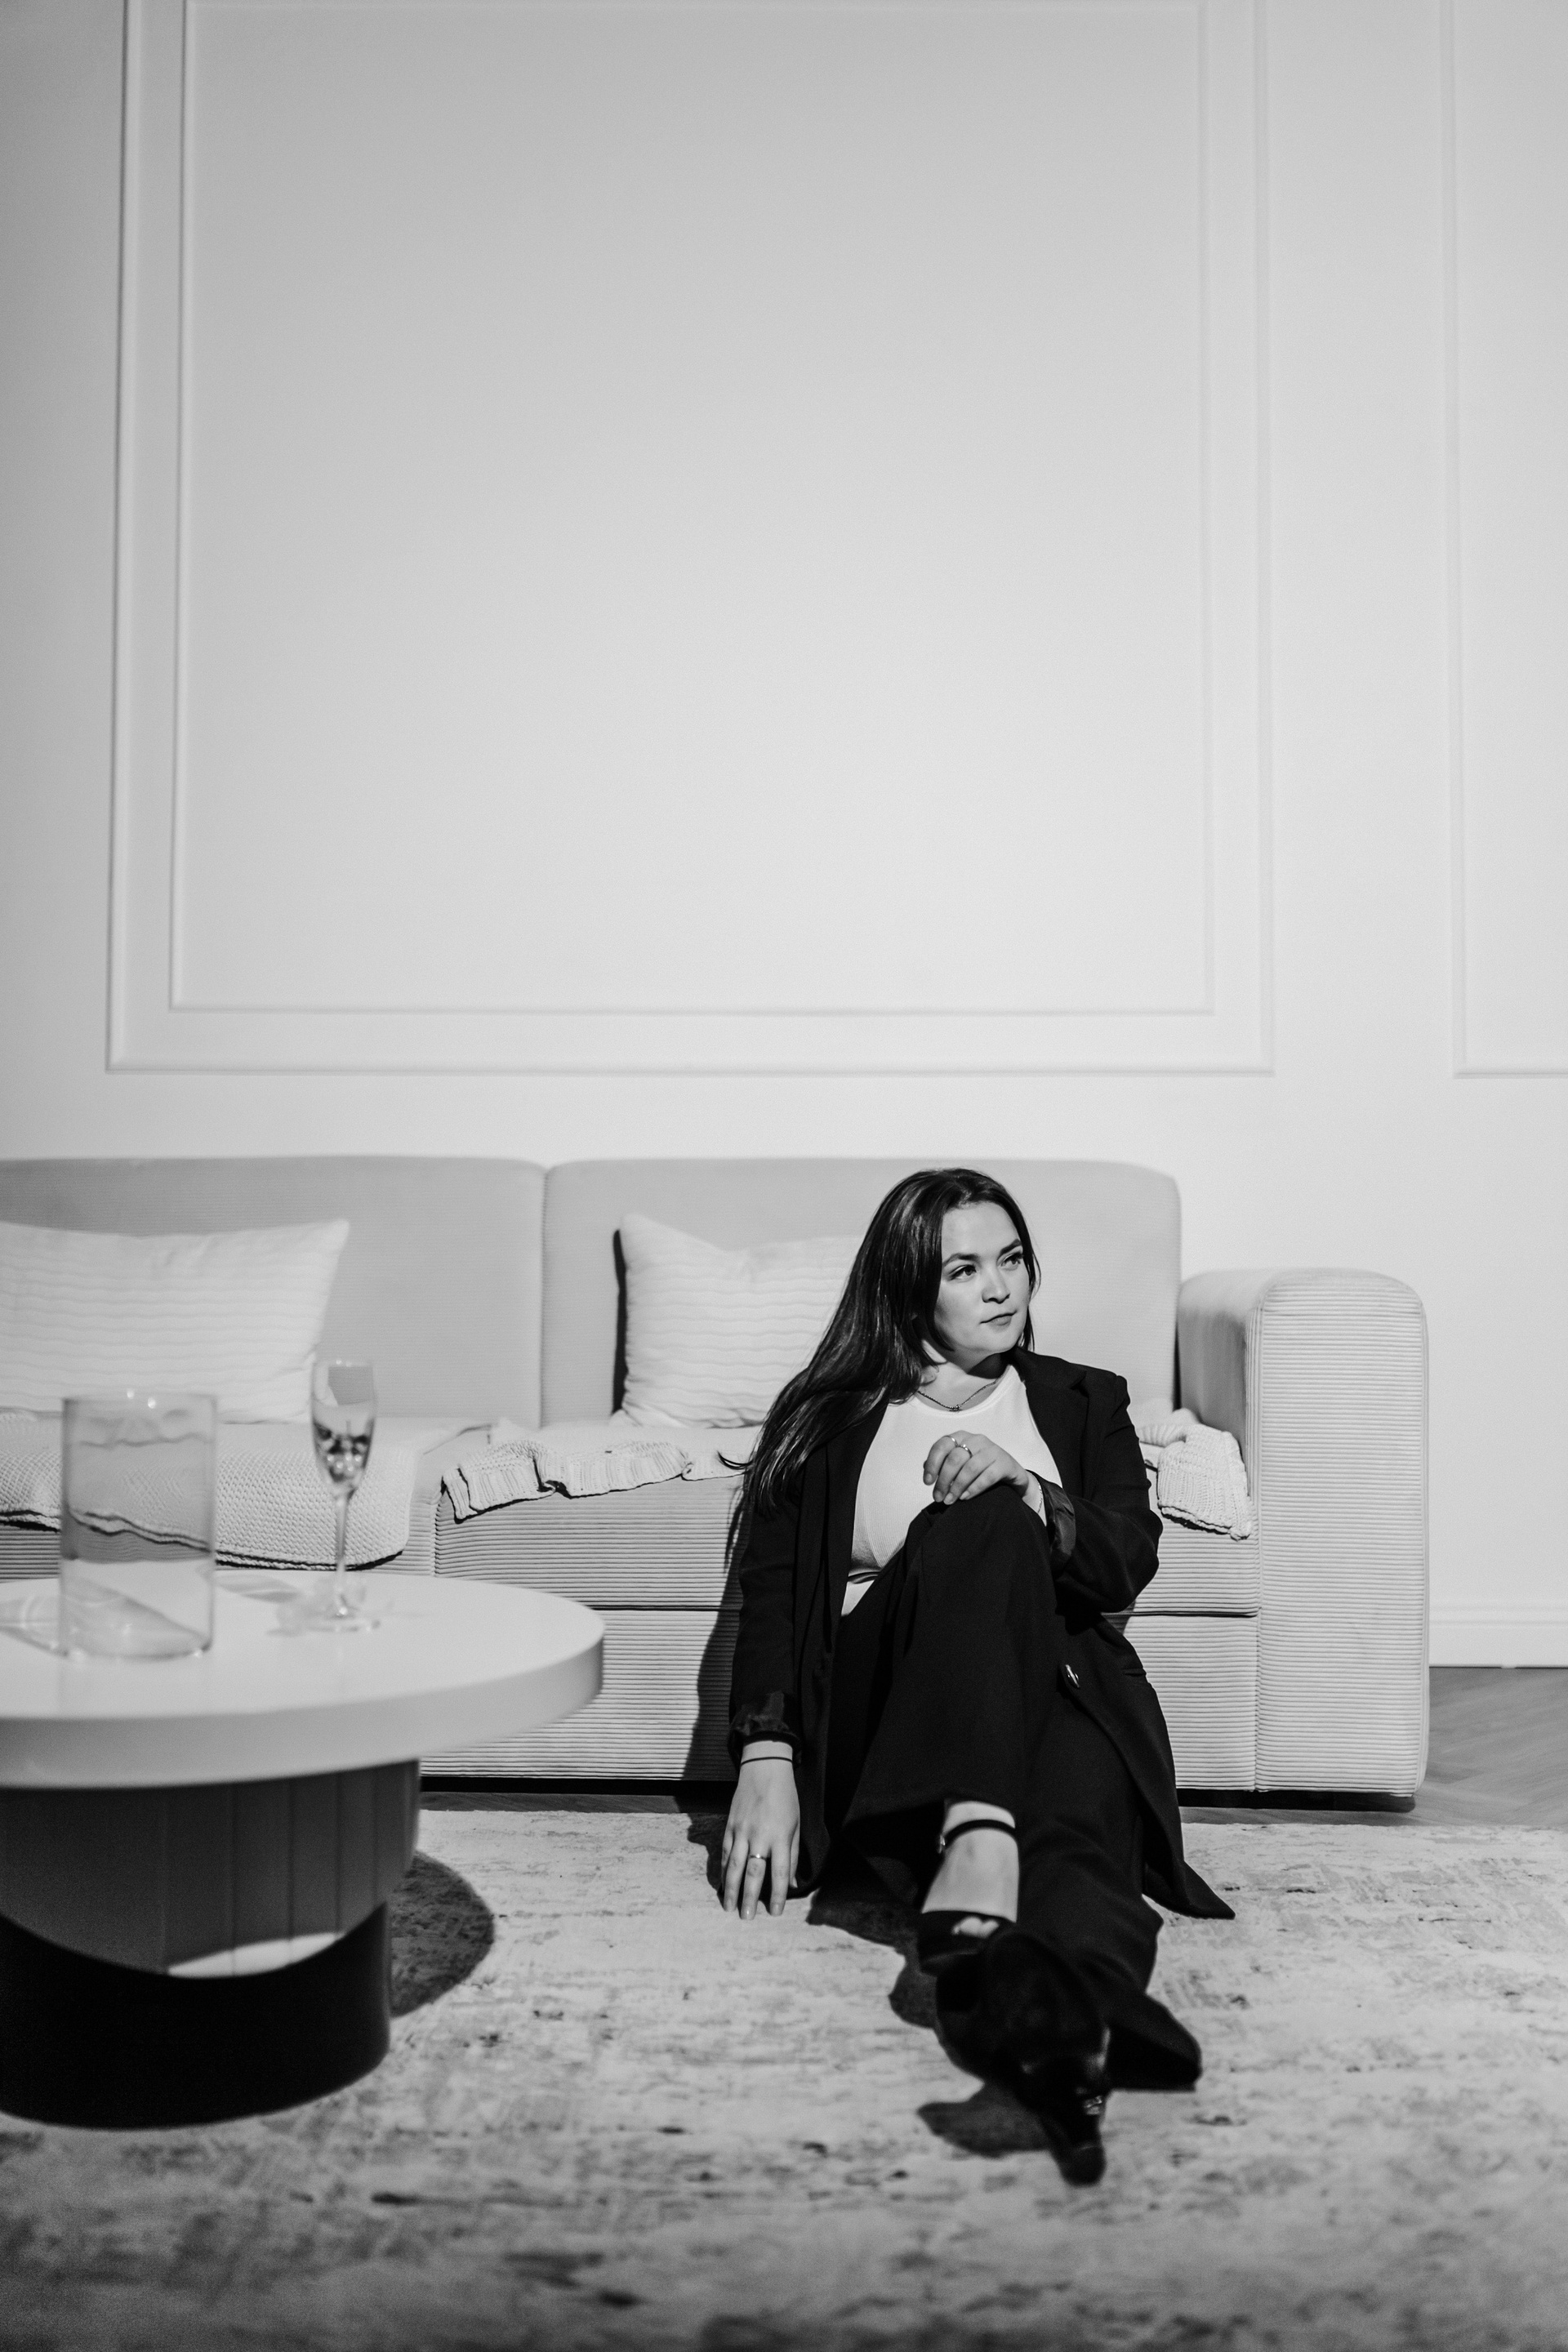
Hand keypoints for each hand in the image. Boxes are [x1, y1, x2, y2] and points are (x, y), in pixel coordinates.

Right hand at [721, 1757, 799, 1918]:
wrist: (764, 1769)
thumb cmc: (785, 1798)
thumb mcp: (795, 1825)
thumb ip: (792, 1855)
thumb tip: (792, 1884)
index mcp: (780, 1836)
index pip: (780, 1872)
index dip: (778, 1895)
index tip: (775, 1912)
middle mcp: (760, 1836)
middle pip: (754, 1873)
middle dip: (750, 1897)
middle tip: (747, 1917)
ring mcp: (742, 1831)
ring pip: (735, 1866)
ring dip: (731, 1889)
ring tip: (729, 1908)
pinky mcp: (730, 1826)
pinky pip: (726, 1853)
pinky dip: (724, 1870)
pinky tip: (723, 1884)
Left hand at [923, 1431, 1035, 1508]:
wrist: (1011, 1471)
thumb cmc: (981, 1466)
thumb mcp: (961, 1462)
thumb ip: (944, 1463)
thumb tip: (926, 1467)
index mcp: (962, 1437)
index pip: (942, 1445)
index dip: (933, 1464)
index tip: (927, 1482)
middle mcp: (977, 1440)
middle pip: (955, 1458)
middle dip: (944, 1480)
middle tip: (938, 1497)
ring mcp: (992, 1450)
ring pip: (970, 1468)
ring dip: (957, 1487)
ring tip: (950, 1500)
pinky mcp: (1004, 1463)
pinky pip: (987, 1476)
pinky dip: (974, 1488)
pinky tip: (965, 1497)